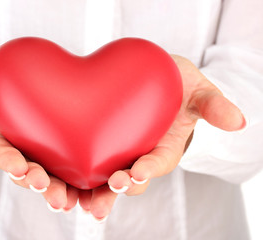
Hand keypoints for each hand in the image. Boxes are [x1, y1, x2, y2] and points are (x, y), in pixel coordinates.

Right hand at [0, 56, 78, 210]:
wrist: (24, 75)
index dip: (6, 160)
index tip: (18, 167)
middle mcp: (19, 149)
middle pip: (27, 172)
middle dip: (37, 183)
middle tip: (50, 192)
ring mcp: (41, 151)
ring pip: (50, 176)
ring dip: (60, 190)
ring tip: (70, 200)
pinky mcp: (62, 148)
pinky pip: (73, 165)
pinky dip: (81, 180)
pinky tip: (94, 190)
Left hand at [79, 55, 245, 219]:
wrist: (153, 78)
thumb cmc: (178, 84)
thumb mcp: (198, 89)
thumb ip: (213, 105)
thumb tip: (238, 122)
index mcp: (164, 147)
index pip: (157, 163)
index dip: (148, 170)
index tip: (136, 174)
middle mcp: (139, 155)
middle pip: (127, 180)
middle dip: (115, 192)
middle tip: (100, 201)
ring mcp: (119, 151)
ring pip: (103, 177)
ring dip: (90, 192)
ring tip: (74, 203)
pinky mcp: (99, 143)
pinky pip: (84, 159)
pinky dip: (72, 172)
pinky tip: (57, 178)